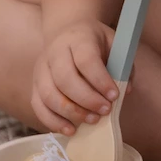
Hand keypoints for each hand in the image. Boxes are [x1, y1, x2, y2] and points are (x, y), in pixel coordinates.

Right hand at [32, 19, 117, 134]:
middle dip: (87, 100)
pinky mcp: (34, 85)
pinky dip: (53, 121)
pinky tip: (71, 129)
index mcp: (77, 39)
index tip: (115, 96)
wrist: (67, 31)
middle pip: (65, 79)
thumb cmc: (94, 42)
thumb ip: (123, 66)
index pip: (86, 60)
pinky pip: (38, 107)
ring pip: (49, 95)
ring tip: (93, 120)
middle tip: (105, 111)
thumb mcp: (114, 44)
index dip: (100, 81)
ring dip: (71, 113)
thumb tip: (126, 90)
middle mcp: (54, 53)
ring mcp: (41, 70)